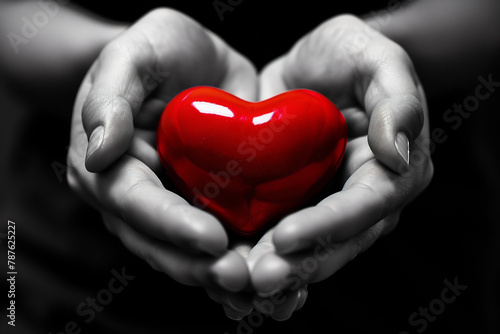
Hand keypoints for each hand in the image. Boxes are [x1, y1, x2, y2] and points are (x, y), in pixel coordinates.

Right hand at [67, 8, 256, 292]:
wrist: (198, 61)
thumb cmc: (160, 51)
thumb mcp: (134, 54)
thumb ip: (110, 97)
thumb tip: (97, 154)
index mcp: (110, 167)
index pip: (134, 203)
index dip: (170, 225)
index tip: (212, 240)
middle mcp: (138, 199)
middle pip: (162, 244)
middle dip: (200, 266)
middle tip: (241, 279)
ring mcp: (174, 207)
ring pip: (192, 254)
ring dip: (224, 278)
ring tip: (263, 292)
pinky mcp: (209, 207)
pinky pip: (223, 243)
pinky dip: (246, 263)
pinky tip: (276, 283)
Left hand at [241, 14, 432, 317]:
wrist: (310, 63)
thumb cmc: (348, 56)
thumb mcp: (377, 60)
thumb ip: (397, 101)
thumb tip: (397, 154)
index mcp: (391, 172)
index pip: (364, 208)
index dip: (327, 226)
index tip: (286, 238)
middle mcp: (361, 200)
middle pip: (334, 243)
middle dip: (297, 264)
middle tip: (257, 279)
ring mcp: (325, 207)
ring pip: (305, 251)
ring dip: (272, 271)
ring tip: (235, 284)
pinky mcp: (293, 206)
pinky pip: (277, 239)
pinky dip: (254, 257)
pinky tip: (226, 274)